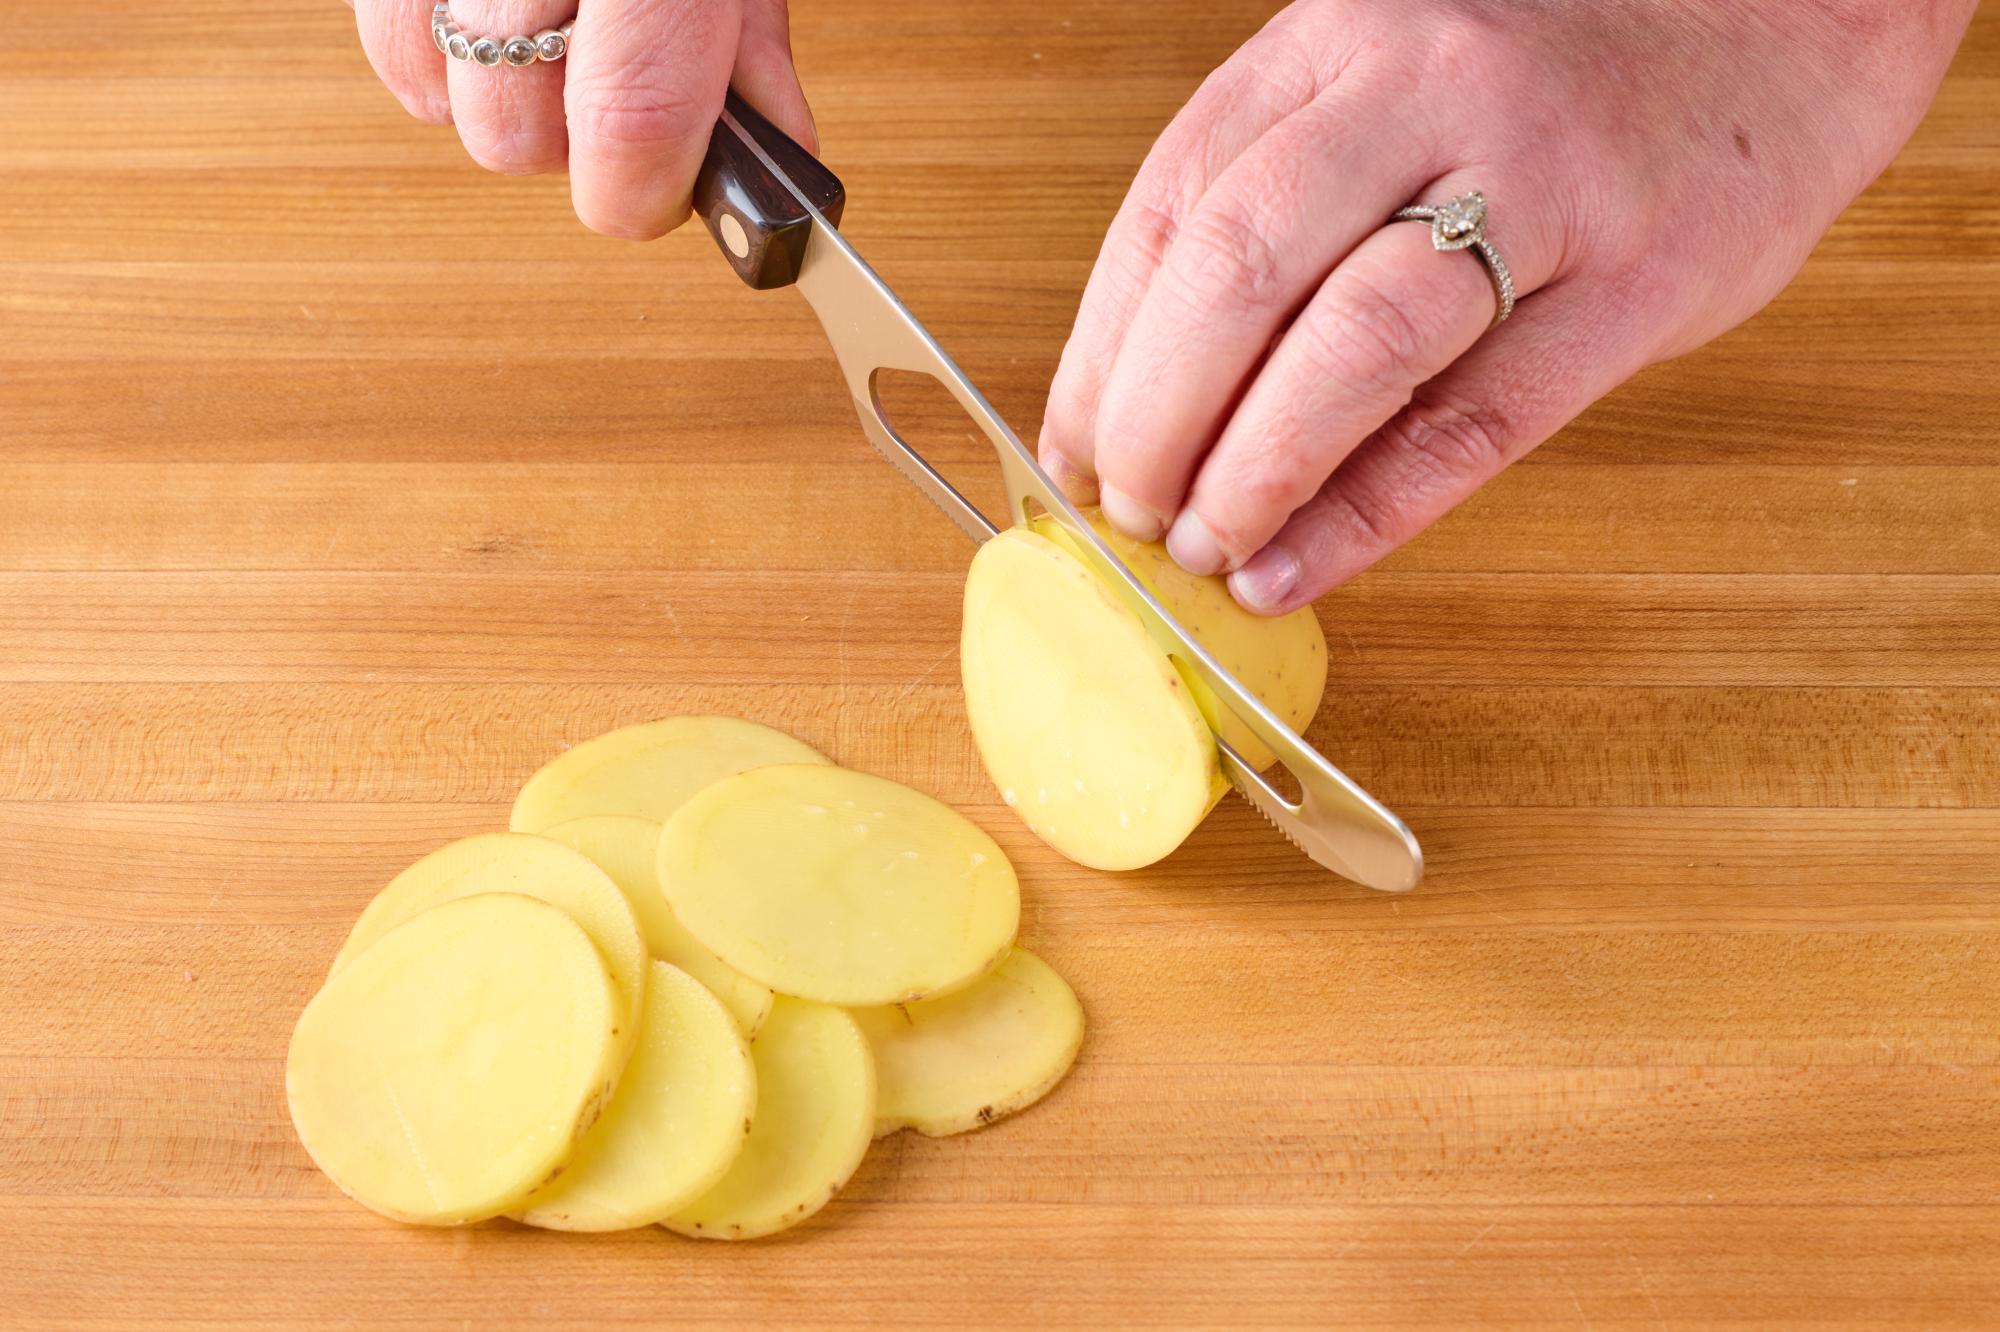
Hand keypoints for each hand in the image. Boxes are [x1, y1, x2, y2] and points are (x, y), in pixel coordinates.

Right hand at [346, 0, 813, 237]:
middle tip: (610, 85)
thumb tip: (771, 162)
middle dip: (568, 144)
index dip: (642, 192)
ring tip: (551, 31)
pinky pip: (388, 41)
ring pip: (438, 98)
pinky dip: (431, 49)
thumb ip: (750, 49)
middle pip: (514, 133)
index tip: (658, 199)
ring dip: (499, 96)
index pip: (632, 122)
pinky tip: (487, 14)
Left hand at [1039, 0, 1973, 612]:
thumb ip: (1281, 206)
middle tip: (1129, 513)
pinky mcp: (1637, 280)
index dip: (1101, 351)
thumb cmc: (1549, 84)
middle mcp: (1424, 91)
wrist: (1783, 17)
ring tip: (1203, 552)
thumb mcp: (1389, 90)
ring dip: (1251, 473)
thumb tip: (1147, 397)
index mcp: (1336, 44)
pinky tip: (1299, 569)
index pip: (1171, 208)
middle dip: (1154, 418)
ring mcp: (1540, 181)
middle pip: (1239, 269)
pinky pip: (1474, 421)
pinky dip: (1368, 513)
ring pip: (1352, 344)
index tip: (1069, 452)